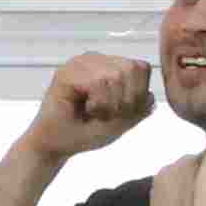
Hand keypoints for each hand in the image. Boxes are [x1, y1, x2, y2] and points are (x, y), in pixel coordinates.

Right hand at [27, 53, 154, 158]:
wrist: (55, 145)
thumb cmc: (86, 132)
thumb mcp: (122, 121)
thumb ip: (139, 107)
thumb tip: (150, 95)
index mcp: (110, 66)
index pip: (141, 67)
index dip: (138, 93)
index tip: (122, 112)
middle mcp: (96, 60)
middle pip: (131, 69)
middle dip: (126, 100)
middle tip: (108, 114)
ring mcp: (79, 63)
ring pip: (115, 75)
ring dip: (111, 104)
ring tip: (96, 113)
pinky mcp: (66, 73)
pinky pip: (98, 82)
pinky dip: (99, 104)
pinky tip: (87, 110)